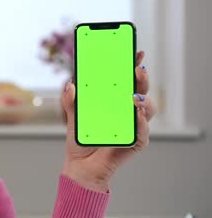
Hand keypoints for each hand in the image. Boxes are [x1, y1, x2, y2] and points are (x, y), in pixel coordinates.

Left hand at [60, 51, 156, 191]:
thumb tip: (70, 84)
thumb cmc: (81, 141)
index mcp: (115, 101)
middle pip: (142, 90)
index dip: (133, 65)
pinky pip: (142, 130)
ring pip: (147, 108)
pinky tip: (134, 112)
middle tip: (136, 68)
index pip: (128, 80)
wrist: (81, 166)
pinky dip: (139, 121)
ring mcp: (134, 126)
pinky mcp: (135, 142)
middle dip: (142, 77)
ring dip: (143, 99)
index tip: (134, 51)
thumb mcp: (72, 117)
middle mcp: (128, 111)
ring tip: (132, 95)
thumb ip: (71, 101)